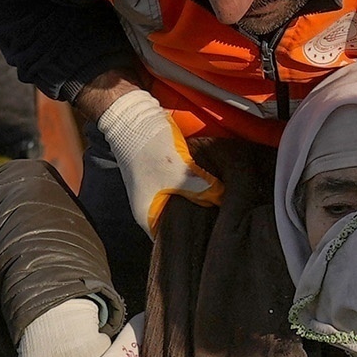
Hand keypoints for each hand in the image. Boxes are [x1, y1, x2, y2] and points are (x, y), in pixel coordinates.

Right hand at [82, 82, 209, 230]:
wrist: (133, 116)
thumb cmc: (147, 148)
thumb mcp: (178, 172)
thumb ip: (201, 189)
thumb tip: (222, 197)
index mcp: (147, 214)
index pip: (171, 240)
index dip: (192, 239)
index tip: (213, 235)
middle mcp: (150, 207)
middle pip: (180, 221)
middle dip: (200, 218)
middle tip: (223, 219)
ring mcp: (157, 191)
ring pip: (184, 203)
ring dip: (199, 201)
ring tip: (222, 204)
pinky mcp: (164, 177)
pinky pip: (183, 188)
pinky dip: (196, 188)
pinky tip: (213, 187)